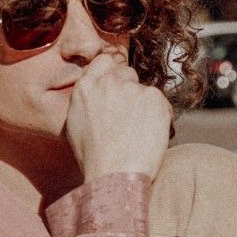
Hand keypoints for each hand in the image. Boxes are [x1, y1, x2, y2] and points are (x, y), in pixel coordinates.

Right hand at [65, 52, 172, 184]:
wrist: (113, 174)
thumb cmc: (94, 157)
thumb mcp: (75, 123)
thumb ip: (87, 100)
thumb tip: (97, 94)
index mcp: (86, 86)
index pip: (103, 62)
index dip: (112, 74)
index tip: (116, 88)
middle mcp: (108, 82)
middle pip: (126, 73)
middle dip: (129, 89)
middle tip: (129, 117)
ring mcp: (133, 88)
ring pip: (145, 90)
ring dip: (145, 105)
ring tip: (138, 133)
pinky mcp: (155, 98)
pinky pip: (162, 103)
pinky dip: (160, 116)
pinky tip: (150, 135)